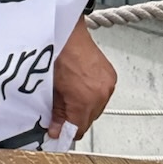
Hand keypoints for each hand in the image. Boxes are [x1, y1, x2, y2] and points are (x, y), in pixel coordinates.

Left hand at [47, 21, 116, 140]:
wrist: (67, 30)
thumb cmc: (56, 52)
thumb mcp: (51, 87)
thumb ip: (56, 111)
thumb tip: (56, 129)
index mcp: (84, 99)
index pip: (78, 129)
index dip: (65, 133)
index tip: (56, 133)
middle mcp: (101, 94)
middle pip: (88, 121)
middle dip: (74, 120)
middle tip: (59, 115)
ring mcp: (108, 85)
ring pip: (96, 109)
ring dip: (84, 108)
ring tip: (69, 98)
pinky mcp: (111, 77)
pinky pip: (102, 96)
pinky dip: (92, 96)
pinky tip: (80, 88)